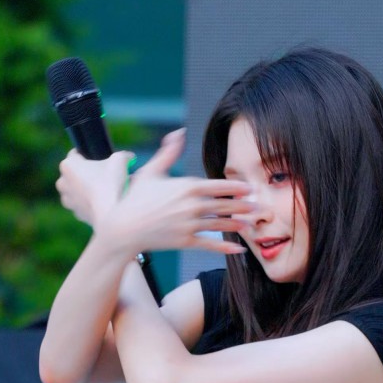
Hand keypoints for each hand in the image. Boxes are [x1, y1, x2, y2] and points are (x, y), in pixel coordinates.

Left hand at [55, 148, 131, 228]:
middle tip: (104, 174)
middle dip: (87, 172)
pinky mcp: (76, 214)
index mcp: (68, 165)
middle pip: (75, 172)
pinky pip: (83, 204)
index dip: (90, 155)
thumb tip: (129, 157)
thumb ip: (123, 155)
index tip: (101, 160)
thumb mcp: (120, 160)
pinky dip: (91, 203)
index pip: (76, 154)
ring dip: (87, 188)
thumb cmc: (111, 184)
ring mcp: (68, 200)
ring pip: (77, 189)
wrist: (111, 215)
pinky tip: (104, 202)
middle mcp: (63, 182)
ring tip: (105, 189)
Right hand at [95, 129, 255, 257]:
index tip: (250, 188)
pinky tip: (239, 249)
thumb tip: (177, 133)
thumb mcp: (151, 172)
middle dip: (244, 206)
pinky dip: (226, 248)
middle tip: (259, 207)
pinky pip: (210, 245)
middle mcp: (191, 206)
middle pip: (224, 205)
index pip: (219, 186)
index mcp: (187, 186)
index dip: (237, 188)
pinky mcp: (185, 241)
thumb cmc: (135, 199)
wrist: (123, 228)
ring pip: (221, 225)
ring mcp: (189, 224)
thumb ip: (168, 153)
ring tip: (252, 225)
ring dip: (238, 225)